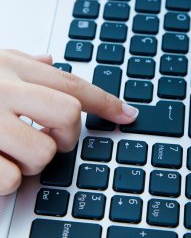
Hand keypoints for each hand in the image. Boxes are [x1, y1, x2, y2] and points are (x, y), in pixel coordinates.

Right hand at [0, 50, 137, 194]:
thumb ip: (23, 61)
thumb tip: (49, 61)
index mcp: (14, 69)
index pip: (73, 84)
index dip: (106, 102)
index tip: (127, 114)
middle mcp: (7, 92)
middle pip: (69, 114)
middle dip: (68, 134)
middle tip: (49, 135)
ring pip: (44, 153)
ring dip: (33, 160)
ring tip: (13, 150)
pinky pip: (13, 179)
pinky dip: (10, 178)